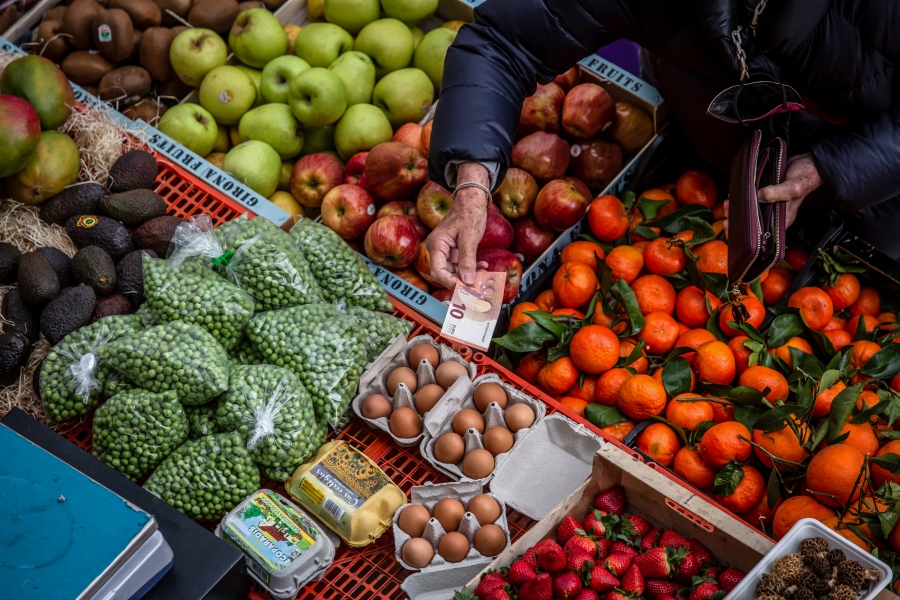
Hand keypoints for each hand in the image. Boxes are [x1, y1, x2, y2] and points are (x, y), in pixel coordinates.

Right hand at [426, 162, 489, 288]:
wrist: (473, 199)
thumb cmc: (469, 212)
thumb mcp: (470, 238)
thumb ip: (468, 260)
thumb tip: (468, 281)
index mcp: (437, 244)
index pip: (438, 271)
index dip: (450, 282)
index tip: (466, 288)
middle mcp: (439, 249)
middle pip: (445, 273)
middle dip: (462, 280)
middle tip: (478, 286)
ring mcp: (446, 250)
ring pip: (455, 271)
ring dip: (469, 275)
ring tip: (485, 275)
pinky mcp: (455, 250)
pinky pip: (461, 264)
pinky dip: (472, 267)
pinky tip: (484, 266)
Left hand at [724, 153, 822, 234]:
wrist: (810, 162)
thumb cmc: (805, 177)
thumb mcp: (792, 187)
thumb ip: (775, 193)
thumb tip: (757, 197)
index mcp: (781, 220)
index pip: (761, 234)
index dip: (744, 233)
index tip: (731, 226)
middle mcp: (773, 215)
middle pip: (752, 224)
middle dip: (736, 220)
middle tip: (726, 211)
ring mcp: (769, 204)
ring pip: (749, 212)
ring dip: (736, 209)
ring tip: (727, 203)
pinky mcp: (765, 194)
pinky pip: (751, 200)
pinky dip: (741, 199)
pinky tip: (733, 197)